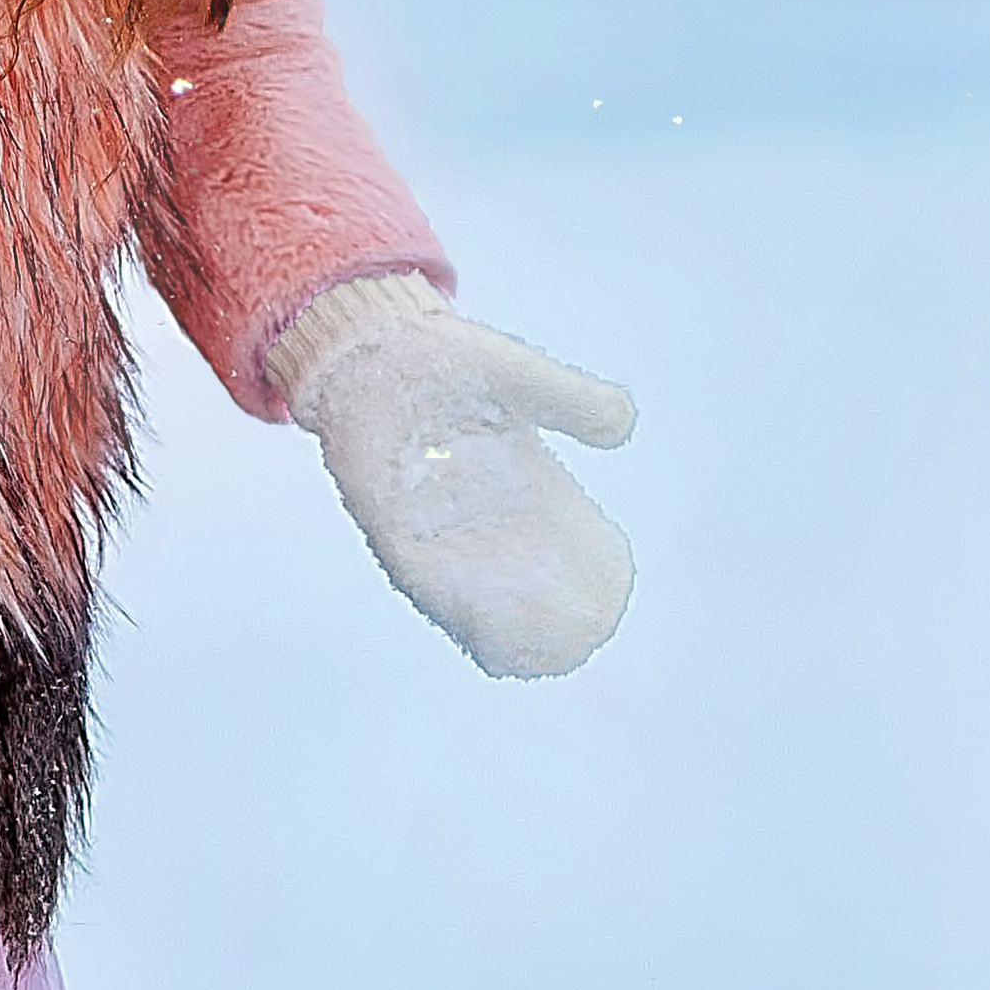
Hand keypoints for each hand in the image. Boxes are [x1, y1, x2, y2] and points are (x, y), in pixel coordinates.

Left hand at [266, 273, 636, 678]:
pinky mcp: (385, 528)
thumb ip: (571, 398)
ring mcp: (429, 528)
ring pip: (472, 600)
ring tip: (545, 645)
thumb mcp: (519, 376)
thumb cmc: (438, 359)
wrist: (366, 344)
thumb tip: (622, 422)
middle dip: (552, 619)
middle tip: (581, 632)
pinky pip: (419, 580)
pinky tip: (484, 625)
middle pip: (520, 590)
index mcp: (512, 489)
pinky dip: (450, 604)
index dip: (586, 578)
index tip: (609, 590)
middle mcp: (471, 521)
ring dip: (508, 624)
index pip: (557, 552)